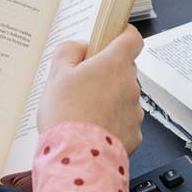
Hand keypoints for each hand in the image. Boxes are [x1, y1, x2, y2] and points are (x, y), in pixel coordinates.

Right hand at [37, 27, 144, 151]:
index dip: (122, 35)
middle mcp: (130, 85)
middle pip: (124, 70)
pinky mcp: (134, 134)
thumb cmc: (66, 115)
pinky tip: (92, 130)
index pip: (132, 38)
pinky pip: (124, 122)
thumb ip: (68, 52)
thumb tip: (79, 47)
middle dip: (107, 74)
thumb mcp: (56, 75)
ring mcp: (135, 111)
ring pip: (124, 97)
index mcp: (114, 64)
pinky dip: (112, 123)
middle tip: (83, 84)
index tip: (112, 37)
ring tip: (83, 113)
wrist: (76, 156)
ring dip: (109, 100)